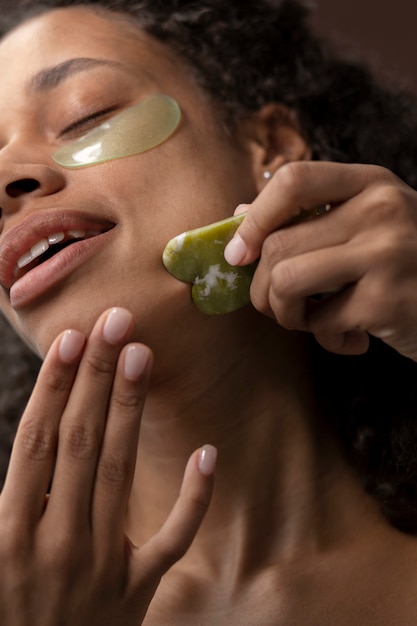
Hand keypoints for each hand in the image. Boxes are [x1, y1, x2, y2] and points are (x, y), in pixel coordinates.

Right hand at [0, 308, 215, 624]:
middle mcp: (58, 541)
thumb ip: (9, 497)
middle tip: (115, 323)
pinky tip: (207, 452)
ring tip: (140, 355)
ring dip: (130, 409)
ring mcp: (102, 565)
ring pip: (119, 471)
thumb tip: (29, 438)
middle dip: (97, 377)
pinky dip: (193, 498)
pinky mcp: (137, 588)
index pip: (38, 440)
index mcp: (10, 533)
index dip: (56, 386)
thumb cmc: (5, 608)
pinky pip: (172, 537)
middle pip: (81, 442)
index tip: (74, 339)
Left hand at [225, 161, 416, 360]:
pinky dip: (326, 339)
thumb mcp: (366, 227)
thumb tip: (239, 218)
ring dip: (287, 314)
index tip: (239, 253)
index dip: (254, 218)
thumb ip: (309, 219)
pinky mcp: (388, 300)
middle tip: (281, 307)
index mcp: (370, 184)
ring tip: (312, 321)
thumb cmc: (407, 266)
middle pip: (278, 245)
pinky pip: (321, 323)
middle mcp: (380, 210)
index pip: (293, 181)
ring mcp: (387, 253)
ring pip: (286, 282)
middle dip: (263, 290)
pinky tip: (353, 338)